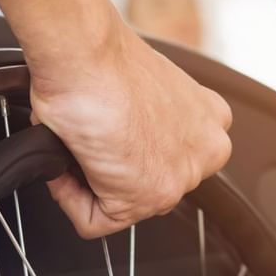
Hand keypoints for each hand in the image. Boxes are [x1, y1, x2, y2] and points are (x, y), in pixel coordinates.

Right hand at [28, 15, 232, 237]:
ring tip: (76, 146)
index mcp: (208, 120)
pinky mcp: (145, 197)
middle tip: (87, 141)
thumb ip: (144, 121)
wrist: (86, 54)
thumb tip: (116, 138)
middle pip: (146, 183)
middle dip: (109, 170)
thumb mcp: (141, 90)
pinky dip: (69, 198)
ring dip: (87, 182)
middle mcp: (206, 150)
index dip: (125, 151)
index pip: (167, 158)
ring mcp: (180, 177)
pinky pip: (93, 221)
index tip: (107, 136)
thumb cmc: (101, 59)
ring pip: (120, 204)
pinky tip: (67, 164)